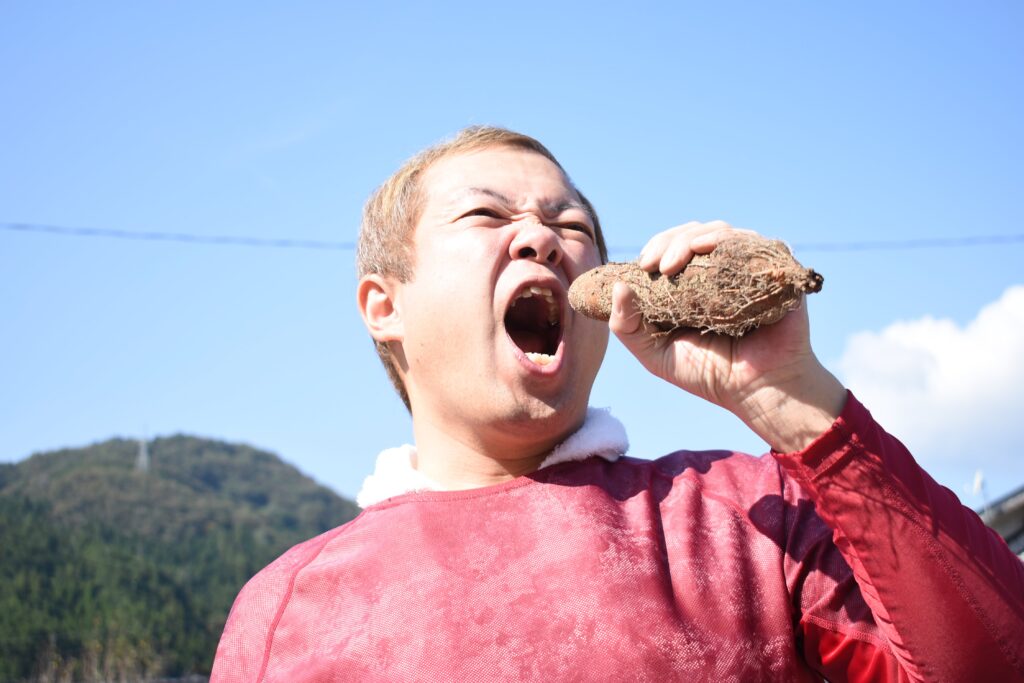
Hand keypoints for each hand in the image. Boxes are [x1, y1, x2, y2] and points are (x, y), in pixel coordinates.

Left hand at [608, 221, 846, 451]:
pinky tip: (705, 249)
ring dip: (691, 238)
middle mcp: (721, 270)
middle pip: (693, 232)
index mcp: (694, 283)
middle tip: (655, 264)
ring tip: (674, 262)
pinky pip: (753, 243)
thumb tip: (617, 286)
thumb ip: (627, 326)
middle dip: (669, 241)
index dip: (656, 247)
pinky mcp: (774, 270)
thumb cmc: (709, 375)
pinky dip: (727, 240)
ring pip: (720, 231)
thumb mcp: (655, 354)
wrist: (758, 391)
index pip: (672, 246)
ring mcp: (748, 267)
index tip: (643, 266)